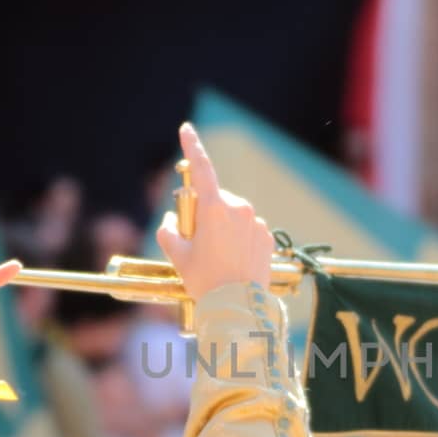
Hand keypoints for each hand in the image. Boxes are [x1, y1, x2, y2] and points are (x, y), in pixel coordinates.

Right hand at [156, 122, 273, 300]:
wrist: (238, 307)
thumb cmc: (204, 281)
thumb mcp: (177, 255)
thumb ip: (169, 230)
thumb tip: (173, 222)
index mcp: (214, 208)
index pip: (202, 169)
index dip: (192, 147)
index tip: (186, 129)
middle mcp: (238, 209)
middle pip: (215, 200)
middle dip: (204, 213)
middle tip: (197, 242)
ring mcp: (256, 223)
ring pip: (232, 216)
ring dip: (223, 228)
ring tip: (217, 259)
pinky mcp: (267, 237)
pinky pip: (248, 230)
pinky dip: (239, 240)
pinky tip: (234, 262)